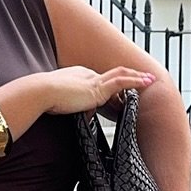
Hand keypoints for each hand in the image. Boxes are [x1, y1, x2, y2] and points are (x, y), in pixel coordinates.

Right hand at [35, 65, 154, 116]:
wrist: (41, 92)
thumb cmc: (44, 99)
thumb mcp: (60, 104)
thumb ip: (72, 108)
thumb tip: (81, 116)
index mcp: (78, 77)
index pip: (100, 80)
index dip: (112, 85)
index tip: (120, 91)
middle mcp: (87, 75)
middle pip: (113, 74)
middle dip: (129, 76)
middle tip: (142, 79)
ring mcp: (94, 80)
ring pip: (121, 75)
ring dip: (137, 77)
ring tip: (149, 80)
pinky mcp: (98, 87)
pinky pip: (122, 82)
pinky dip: (136, 81)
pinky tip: (146, 83)